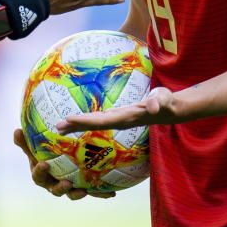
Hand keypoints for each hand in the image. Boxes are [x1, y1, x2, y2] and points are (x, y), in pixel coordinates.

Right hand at [12, 129, 114, 200]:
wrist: (58, 157)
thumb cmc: (42, 152)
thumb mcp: (33, 146)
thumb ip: (25, 141)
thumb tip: (17, 130)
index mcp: (41, 174)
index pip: (38, 176)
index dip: (40, 172)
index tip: (44, 164)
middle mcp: (54, 183)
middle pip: (56, 189)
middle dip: (61, 188)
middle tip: (68, 183)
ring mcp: (69, 186)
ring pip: (73, 193)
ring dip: (78, 193)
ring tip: (85, 191)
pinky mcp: (82, 187)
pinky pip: (91, 191)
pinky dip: (100, 193)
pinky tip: (111, 194)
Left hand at [57, 87, 177, 132]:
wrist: (169, 110)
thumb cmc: (166, 102)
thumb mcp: (164, 99)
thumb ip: (158, 102)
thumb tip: (153, 107)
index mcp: (126, 118)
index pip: (102, 121)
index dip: (86, 121)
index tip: (69, 119)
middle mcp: (119, 121)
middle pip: (95, 124)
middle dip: (76, 125)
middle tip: (57, 127)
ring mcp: (118, 120)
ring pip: (95, 123)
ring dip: (77, 125)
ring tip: (60, 127)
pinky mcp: (118, 116)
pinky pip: (98, 120)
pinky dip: (85, 121)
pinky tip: (74, 122)